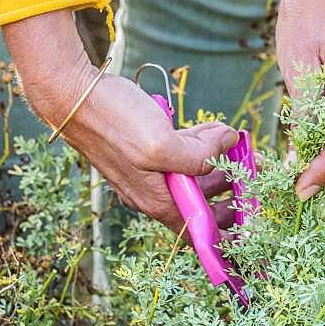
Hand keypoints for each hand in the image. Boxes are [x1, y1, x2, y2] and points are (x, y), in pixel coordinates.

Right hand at [3, 11, 238, 232]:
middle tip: (248, 164)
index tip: (251, 217)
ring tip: (232, 140)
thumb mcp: (162, 144)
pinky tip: (210, 129)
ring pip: (191, 174)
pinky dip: (197, 144)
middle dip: (227, 184)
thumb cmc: (112, 121)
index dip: (227, 230)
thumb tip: (228, 141)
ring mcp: (146, 170)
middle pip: (200, 201)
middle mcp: (152, 192)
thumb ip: (199, 153)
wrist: (72, 94)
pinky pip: (177, 154)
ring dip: (215, 159)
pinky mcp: (142, 149)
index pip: (199, 231)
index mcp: (158, 201)